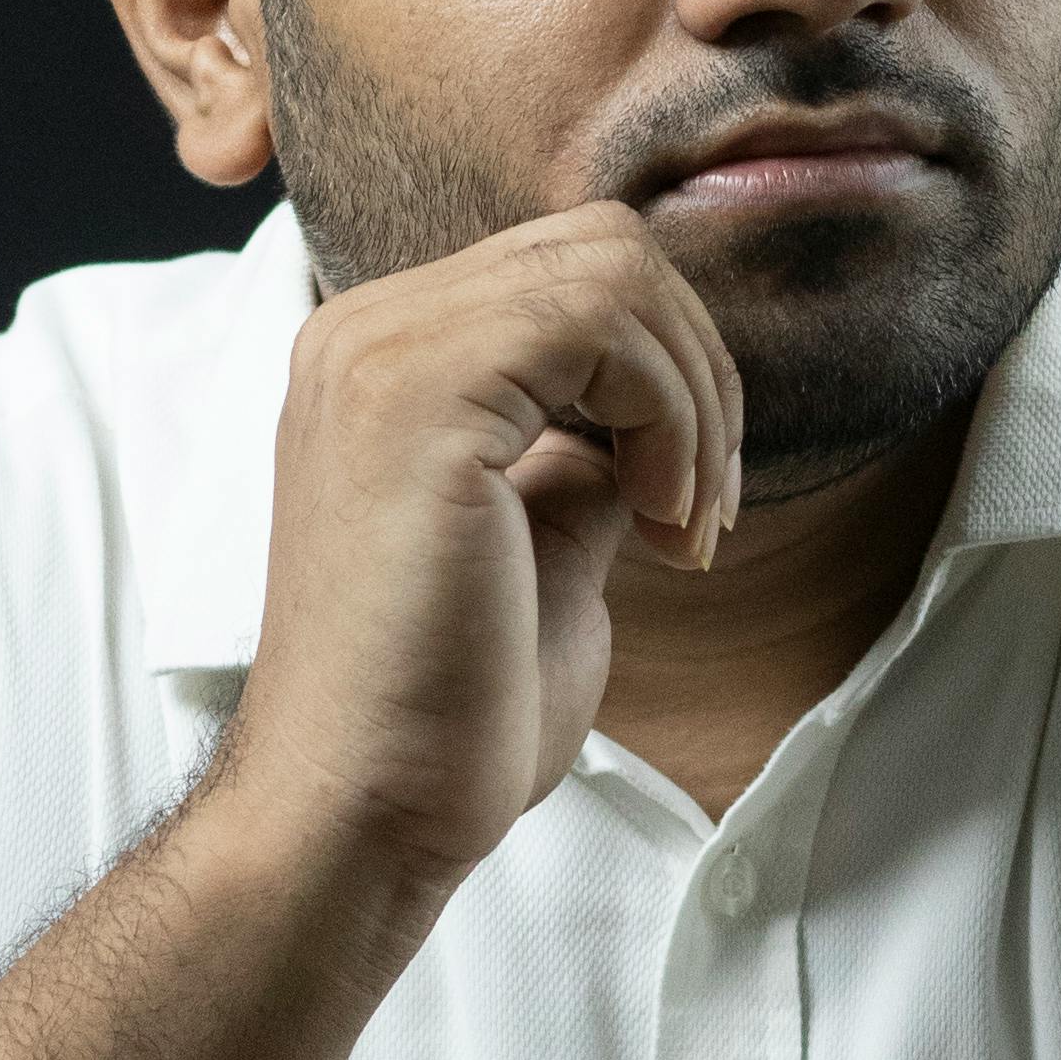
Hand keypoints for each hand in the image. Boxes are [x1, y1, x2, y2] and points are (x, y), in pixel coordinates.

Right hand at [216, 206, 742, 903]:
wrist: (363, 816)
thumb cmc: (444, 716)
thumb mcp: (545, 548)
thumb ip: (582, 459)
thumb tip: (647, 416)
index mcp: (381, 361)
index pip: (570, 271)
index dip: (667, 371)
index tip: (682, 507)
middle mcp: (361, 333)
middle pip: (603, 244)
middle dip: (695, 368)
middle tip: (699, 510)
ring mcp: (376, 352)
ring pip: (614, 267)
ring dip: (692, 398)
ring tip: (680, 525)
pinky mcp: (414, 394)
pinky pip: (601, 319)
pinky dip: (669, 414)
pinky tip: (658, 521)